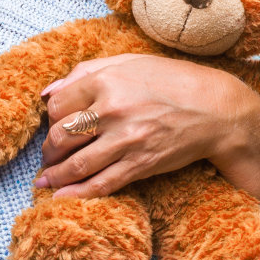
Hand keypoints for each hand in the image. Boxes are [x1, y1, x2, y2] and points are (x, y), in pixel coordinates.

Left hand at [32, 54, 259, 206]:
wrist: (215, 109)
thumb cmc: (169, 81)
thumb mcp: (128, 62)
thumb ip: (84, 72)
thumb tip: (47, 92)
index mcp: (105, 81)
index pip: (57, 106)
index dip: (51, 118)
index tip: (54, 125)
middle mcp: (112, 110)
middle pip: (61, 136)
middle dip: (49, 150)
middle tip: (48, 156)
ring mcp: (126, 140)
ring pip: (76, 164)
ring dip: (55, 176)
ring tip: (43, 181)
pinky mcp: (140, 164)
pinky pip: (102, 183)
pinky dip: (77, 194)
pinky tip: (61, 197)